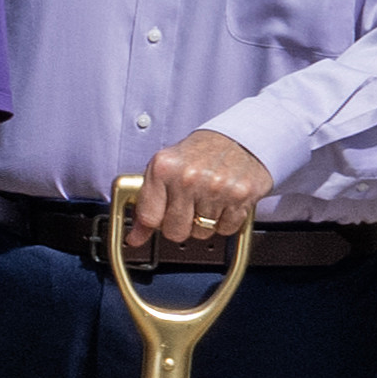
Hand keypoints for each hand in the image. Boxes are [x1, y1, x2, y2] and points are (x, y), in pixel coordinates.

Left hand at [120, 131, 276, 252]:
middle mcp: (189, 177)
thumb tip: (134, 239)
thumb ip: (146, 205)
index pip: (149, 218)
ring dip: (205, 222)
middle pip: (175, 232)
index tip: (161, 215)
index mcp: (163, 168)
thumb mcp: (164, 170)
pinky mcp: (241, 195)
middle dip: (181, 225)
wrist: (237, 138)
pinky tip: (223, 202)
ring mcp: (216, 187)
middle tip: (187, 206)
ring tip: (207, 199)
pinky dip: (225, 221)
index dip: (156, 221)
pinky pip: (226, 229)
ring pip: (202, 233)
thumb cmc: (198, 154)